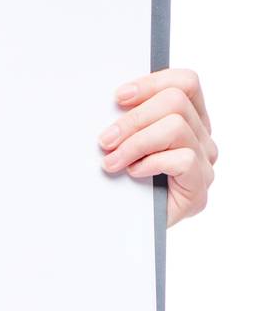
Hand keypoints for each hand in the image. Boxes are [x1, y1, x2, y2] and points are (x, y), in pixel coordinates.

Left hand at [97, 67, 216, 227]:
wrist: (122, 226)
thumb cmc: (121, 179)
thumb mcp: (123, 139)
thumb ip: (129, 117)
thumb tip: (113, 99)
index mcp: (188, 118)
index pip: (186, 83)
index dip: (152, 83)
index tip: (118, 98)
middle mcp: (202, 138)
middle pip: (176, 102)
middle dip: (133, 119)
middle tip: (105, 140)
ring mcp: (204, 164)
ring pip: (176, 128)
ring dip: (135, 143)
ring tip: (112, 161)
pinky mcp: (199, 190)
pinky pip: (183, 160)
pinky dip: (152, 163)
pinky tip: (134, 174)